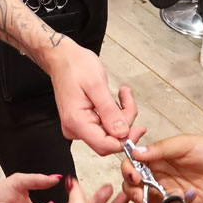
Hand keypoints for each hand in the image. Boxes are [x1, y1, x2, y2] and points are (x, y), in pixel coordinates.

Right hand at [47, 38, 141, 154]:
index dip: (124, 140)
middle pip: (109, 140)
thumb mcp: (96, 84)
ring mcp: (79, 126)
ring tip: (123, 93)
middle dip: (125, 123)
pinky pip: (106, 125)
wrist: (63, 58)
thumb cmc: (75, 66)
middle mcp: (75, 128)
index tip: (139, 128)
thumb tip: (122, 132)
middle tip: (129, 99)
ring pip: (110, 132)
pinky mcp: (85, 121)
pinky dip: (116, 113)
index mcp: (76, 121)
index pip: (104, 145)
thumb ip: (109, 111)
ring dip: (122, 115)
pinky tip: (117, 98)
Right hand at [120, 134, 202, 202]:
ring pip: (147, 201)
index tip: (133, 176)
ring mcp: (167, 191)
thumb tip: (136, 152)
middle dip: (132, 191)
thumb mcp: (184, 144)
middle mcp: (157, 176)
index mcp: (155, 158)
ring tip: (165, 195)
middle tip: (139, 194)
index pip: (132, 165)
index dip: (128, 171)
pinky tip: (187, 194)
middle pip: (134, 186)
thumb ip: (161, 149)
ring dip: (150, 201)